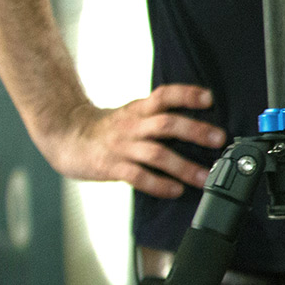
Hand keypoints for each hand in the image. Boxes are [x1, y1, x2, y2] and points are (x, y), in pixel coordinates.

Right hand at [41, 84, 225, 197]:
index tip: (209, 98)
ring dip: (184, 167)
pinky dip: (159, 184)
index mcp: (139, 109)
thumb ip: (158, 116)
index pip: (164, 95)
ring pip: (157, 154)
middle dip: (195, 131)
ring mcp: (122, 146)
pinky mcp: (111, 167)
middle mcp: (132, 125)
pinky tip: (175, 191)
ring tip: (205, 177)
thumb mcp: (132, 113)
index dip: (187, 94)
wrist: (64, 136)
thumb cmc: (106, 128)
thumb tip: (199, 125)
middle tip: (219, 139)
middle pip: (167, 124)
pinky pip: (138, 176)